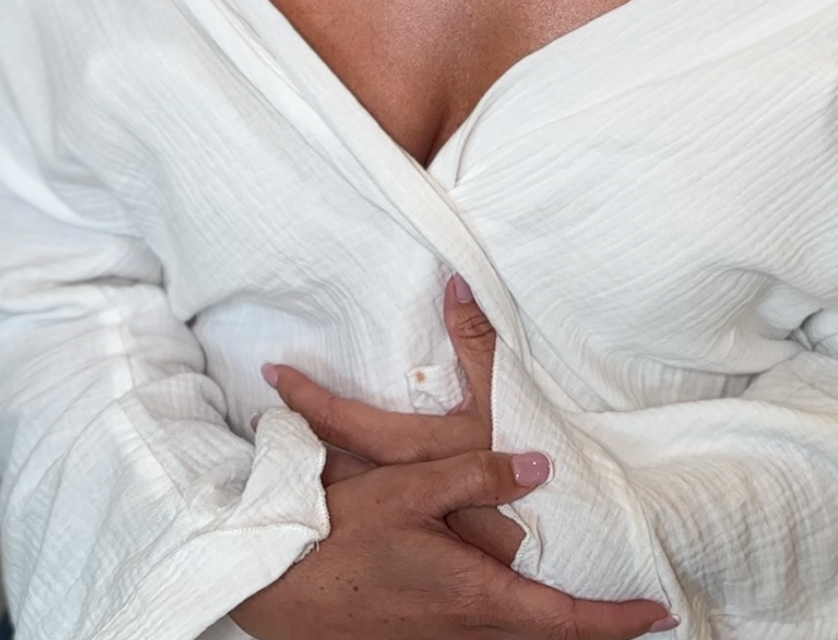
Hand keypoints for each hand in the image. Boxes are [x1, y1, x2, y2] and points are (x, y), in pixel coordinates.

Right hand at [229, 448, 672, 639]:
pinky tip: (506, 588)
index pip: (568, 622)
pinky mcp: (417, 638)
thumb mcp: (409, 487)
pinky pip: (480, 632)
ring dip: (550, 618)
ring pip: (514, 635)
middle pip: (548, 637)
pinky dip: (510, 616)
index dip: (619, 619)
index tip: (660, 609)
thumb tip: (537, 466)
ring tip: (582, 591)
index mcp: (477, 596)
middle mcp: (466, 630)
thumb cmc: (340, 538)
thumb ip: (476, 473)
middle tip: (631, 598)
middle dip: (593, 622)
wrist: (275, 586)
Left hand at [268, 275, 521, 561]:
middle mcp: (411, 495)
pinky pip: (380, 533)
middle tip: (258, 429)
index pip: (348, 423)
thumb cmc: (543, 450)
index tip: (274, 376)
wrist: (579, 527)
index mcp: (423, 451)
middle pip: (335, 476)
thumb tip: (454, 283)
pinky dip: (353, 517)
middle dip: (294, 451)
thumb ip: (479, 337)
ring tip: (281, 466)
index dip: (307, 400)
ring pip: (352, 511)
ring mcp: (421, 529)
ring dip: (317, 486)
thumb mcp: (512, 389)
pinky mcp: (435, 555)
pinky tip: (340, 514)